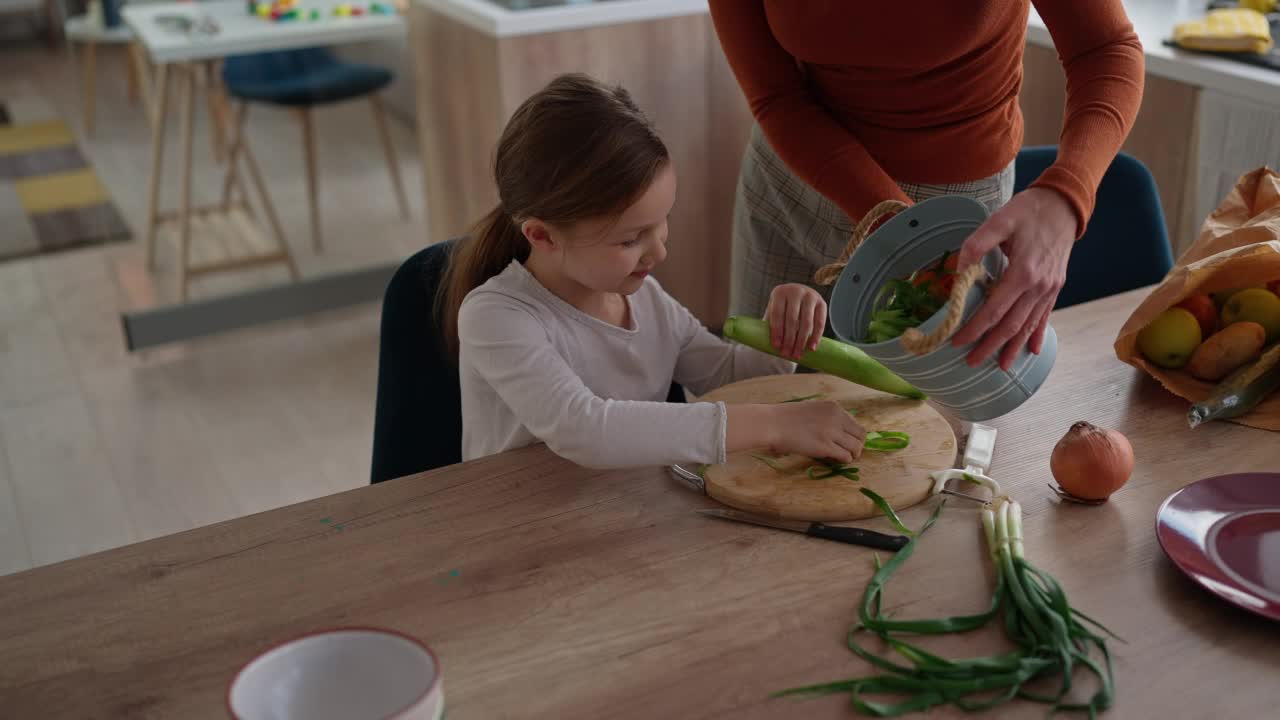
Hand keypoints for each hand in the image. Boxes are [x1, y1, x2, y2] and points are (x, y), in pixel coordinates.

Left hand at [765, 283, 827, 358]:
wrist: (798, 294)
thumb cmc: (783, 308)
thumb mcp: (775, 310)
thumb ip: (772, 325)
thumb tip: (772, 348)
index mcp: (780, 292)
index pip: (777, 314)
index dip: (777, 331)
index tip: (777, 347)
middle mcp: (796, 291)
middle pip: (792, 319)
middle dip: (789, 339)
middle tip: (787, 354)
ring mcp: (810, 296)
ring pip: (806, 322)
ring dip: (801, 341)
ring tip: (797, 354)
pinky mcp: (822, 303)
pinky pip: (820, 322)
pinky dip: (816, 337)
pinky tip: (811, 348)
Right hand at [767, 400, 865, 463]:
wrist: (773, 423)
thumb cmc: (786, 417)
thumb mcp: (813, 410)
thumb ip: (828, 418)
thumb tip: (839, 434)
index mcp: (834, 407)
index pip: (855, 424)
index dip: (852, 436)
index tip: (844, 442)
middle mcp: (837, 418)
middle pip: (861, 435)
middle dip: (857, 446)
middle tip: (847, 452)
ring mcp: (832, 432)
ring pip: (856, 447)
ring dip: (852, 455)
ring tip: (841, 458)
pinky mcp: (826, 447)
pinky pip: (845, 456)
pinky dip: (843, 461)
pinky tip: (834, 460)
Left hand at [951, 187, 1076, 369]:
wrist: (1064, 204)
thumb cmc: (1029, 211)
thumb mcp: (1000, 220)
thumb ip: (978, 244)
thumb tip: (960, 270)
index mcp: (1023, 272)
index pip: (994, 310)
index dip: (975, 329)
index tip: (957, 342)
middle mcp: (1039, 286)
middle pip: (1011, 325)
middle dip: (991, 346)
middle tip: (971, 362)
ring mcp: (1050, 288)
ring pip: (1029, 325)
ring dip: (1014, 347)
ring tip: (1001, 366)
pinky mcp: (1055, 286)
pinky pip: (1045, 315)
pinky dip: (1037, 334)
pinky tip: (1032, 350)